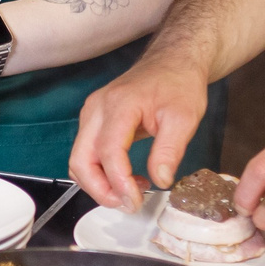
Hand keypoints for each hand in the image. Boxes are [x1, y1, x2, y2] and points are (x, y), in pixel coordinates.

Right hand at [69, 49, 213, 206]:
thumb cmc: (178, 84)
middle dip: (99, 190)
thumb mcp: (185, 117)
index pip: (108, 152)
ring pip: (79, 160)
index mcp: (120, 105)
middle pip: (81, 160)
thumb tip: (161, 180)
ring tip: (131, 189)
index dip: (118, 183)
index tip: (135, 201)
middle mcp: (98, 109)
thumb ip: (170, 150)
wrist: (172, 62)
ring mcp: (92, 114)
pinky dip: (100, 172)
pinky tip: (125, 176)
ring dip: (99, 183)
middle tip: (127, 203)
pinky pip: (86, 153)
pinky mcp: (94, 120)